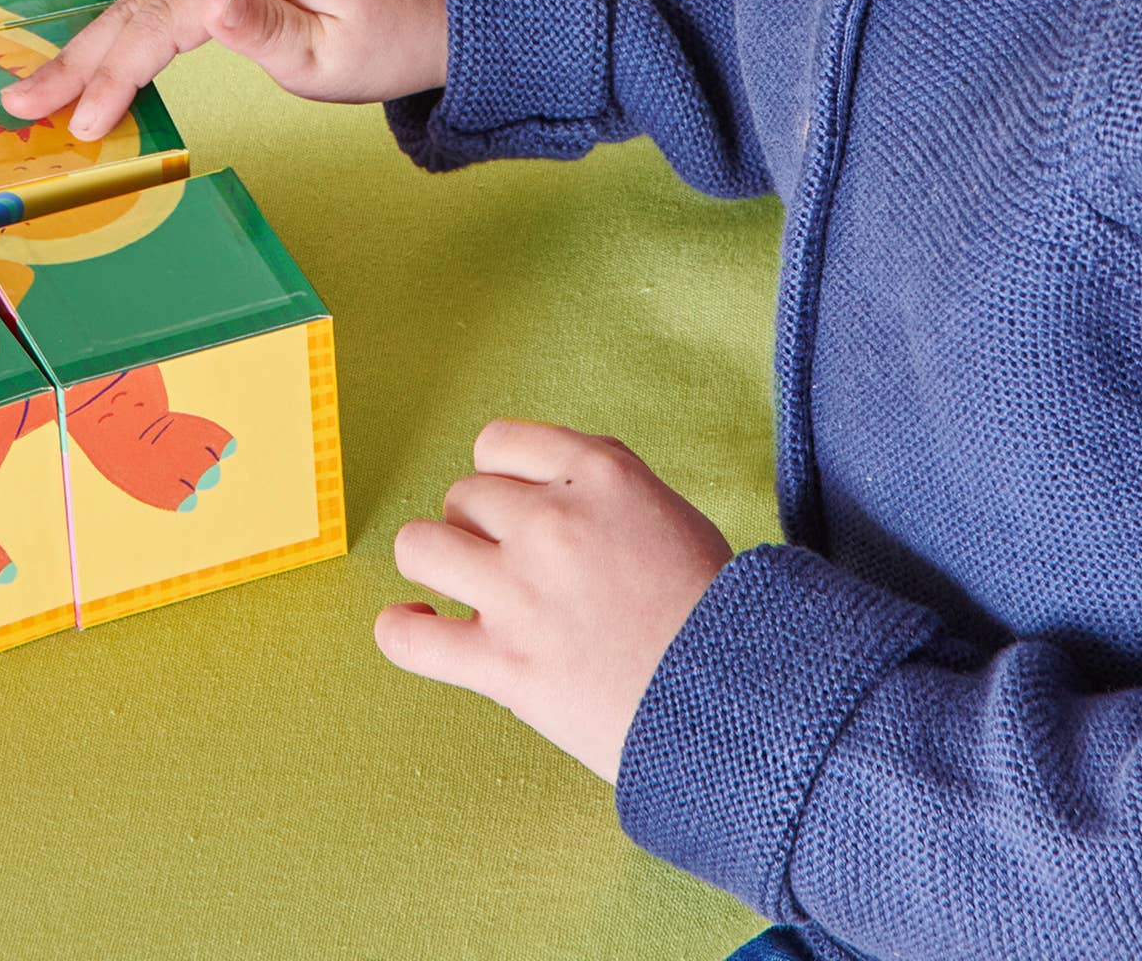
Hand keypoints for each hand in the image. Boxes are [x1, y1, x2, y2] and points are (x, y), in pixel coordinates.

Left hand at [377, 420, 732, 783]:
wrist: (740, 700)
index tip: (511, 503)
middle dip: (475, 524)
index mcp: (597, 474)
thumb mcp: (668, 511)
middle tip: (504, 560)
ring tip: (454, 585)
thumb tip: (544, 481)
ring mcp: (520, 593)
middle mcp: (550, 521)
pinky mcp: (504, 664)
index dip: (500, 474)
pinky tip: (414, 627)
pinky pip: (410, 638)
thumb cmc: (714, 611)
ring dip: (434, 562)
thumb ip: (601, 485)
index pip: (499, 442)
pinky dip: (401, 632)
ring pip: (420, 546)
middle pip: (463, 494)